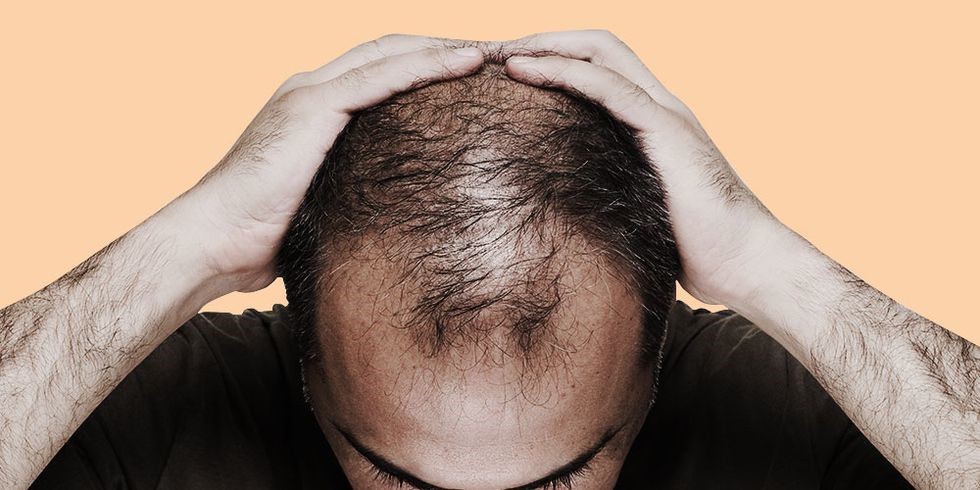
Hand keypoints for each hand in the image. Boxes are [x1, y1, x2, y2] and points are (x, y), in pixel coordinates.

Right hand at [163, 37, 483, 293]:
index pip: (384, 72)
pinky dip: (427, 66)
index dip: (431, 68)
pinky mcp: (311, 107)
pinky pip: (381, 76)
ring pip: (394, 53)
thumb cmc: (260, 237)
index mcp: (315, 109)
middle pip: (395, 52)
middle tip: (501, 54)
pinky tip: (467, 63)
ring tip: (498, 50)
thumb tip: (391, 223)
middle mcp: (312, 88)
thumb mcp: (320, 207)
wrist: (210, 240)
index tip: (478, 76)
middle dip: (448, 47)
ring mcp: (310, 93)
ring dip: (449, 48)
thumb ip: (351, 195)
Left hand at [502, 30, 792, 305]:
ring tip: (498, 52)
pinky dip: (563, 72)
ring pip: (600, 52)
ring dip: (544, 45)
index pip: (600, 68)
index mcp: (653, 122)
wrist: (745, 264)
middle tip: (493, 51)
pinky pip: (609, 87)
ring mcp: (666, 113)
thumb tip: (562, 216)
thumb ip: (609, 196)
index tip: (507, 71)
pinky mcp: (668, 131)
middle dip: (543, 40)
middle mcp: (661, 106)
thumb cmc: (695, 250)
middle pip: (597, 46)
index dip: (554, 59)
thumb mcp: (638, 212)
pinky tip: (523, 71)